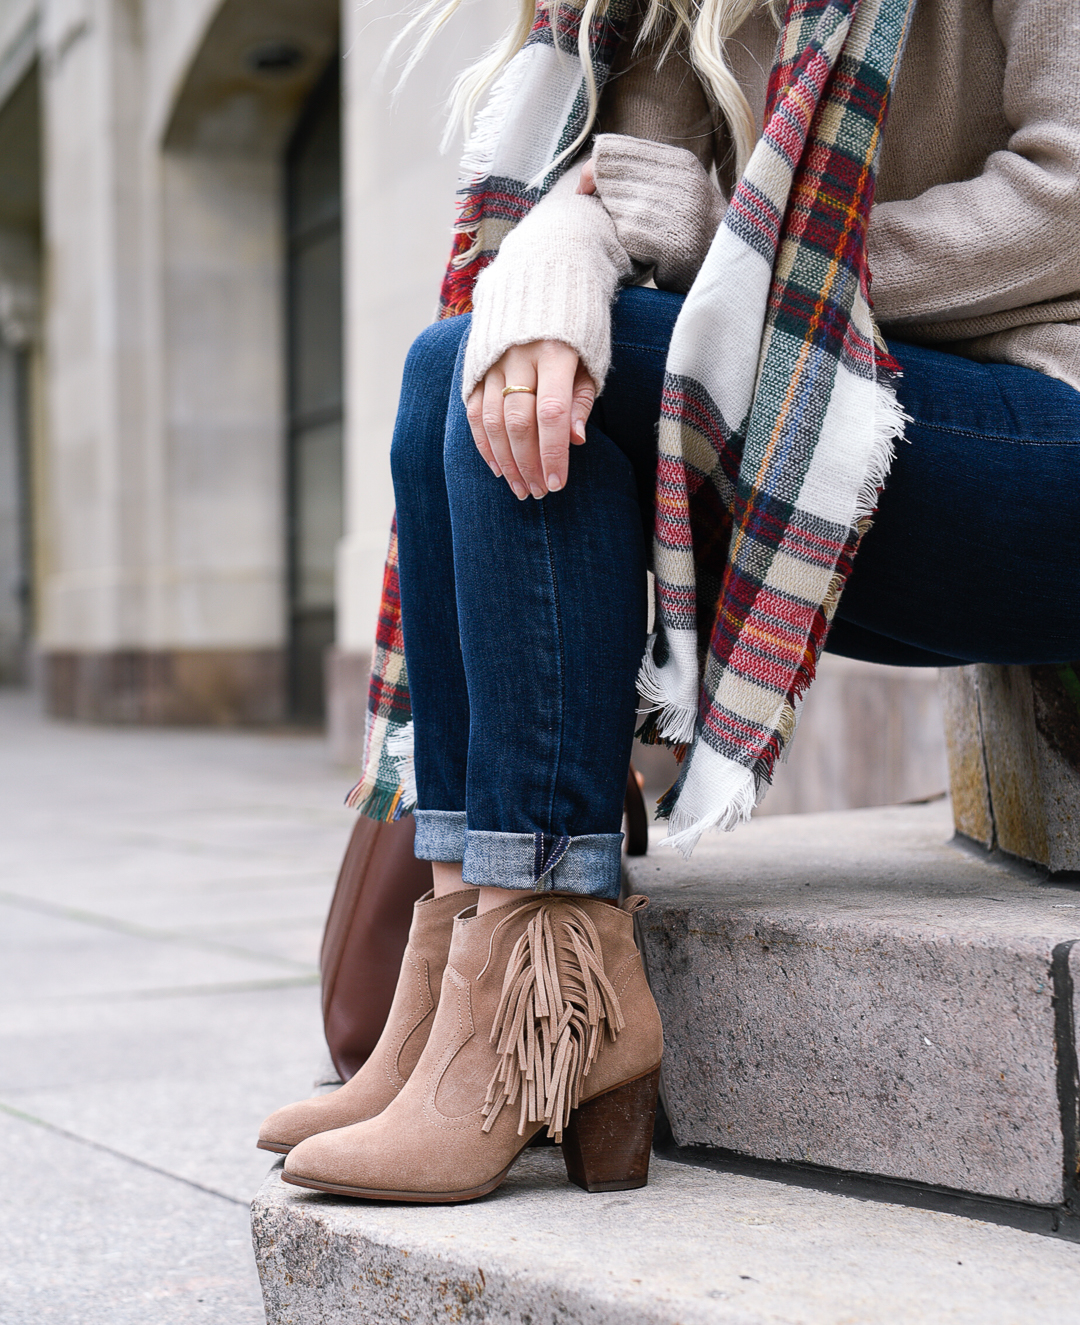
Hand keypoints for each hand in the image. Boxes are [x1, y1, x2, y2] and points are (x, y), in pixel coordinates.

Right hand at [466, 341, 595, 498]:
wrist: (540, 285)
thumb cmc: (575, 332)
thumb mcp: (589, 361)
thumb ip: (581, 400)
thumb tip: (576, 440)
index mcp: (555, 353)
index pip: (551, 413)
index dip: (553, 453)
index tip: (557, 483)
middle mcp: (520, 356)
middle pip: (519, 421)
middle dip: (529, 463)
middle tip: (539, 491)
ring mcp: (494, 361)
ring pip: (493, 421)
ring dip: (506, 460)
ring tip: (521, 487)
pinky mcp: (476, 367)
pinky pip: (475, 412)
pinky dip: (485, 444)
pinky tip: (498, 468)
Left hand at [576, 134, 724, 293]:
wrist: (723, 268)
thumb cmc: (692, 231)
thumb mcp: (678, 189)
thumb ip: (645, 171)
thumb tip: (596, 161)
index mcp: (679, 162)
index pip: (613, 148)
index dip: (593, 170)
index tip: (588, 190)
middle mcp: (677, 179)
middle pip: (608, 175)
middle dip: (602, 197)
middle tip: (615, 219)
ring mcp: (674, 209)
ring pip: (613, 205)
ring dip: (616, 224)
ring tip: (639, 236)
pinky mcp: (667, 239)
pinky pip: (625, 234)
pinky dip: (626, 245)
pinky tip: (645, 253)